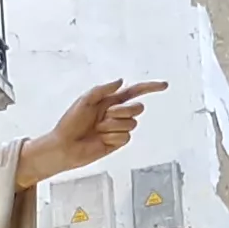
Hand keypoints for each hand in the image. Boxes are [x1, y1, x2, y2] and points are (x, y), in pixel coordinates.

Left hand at [18, 78, 167, 186]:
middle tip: (107, 114)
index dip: (150, 88)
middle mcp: (116, 114)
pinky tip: (101, 139)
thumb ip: (103, 89)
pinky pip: (125, 137)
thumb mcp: (85, 100)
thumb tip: (121, 81)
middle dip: (125, 110)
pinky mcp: (117, 142)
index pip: (134, 92)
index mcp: (110, 101)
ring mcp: (118, 129)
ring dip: (114, 125)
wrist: (64, 146)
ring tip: (98, 129)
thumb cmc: (70, 123)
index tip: (164, 85)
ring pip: (131, 123)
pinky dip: (113, 136)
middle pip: (137, 108)